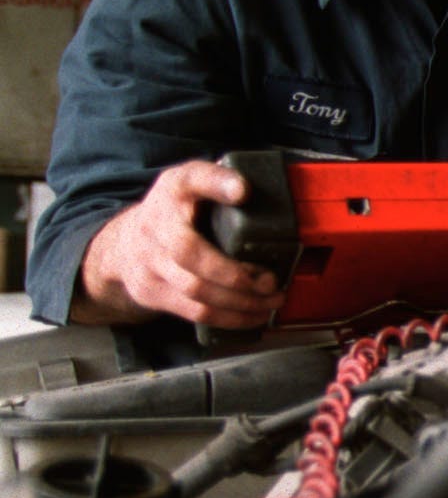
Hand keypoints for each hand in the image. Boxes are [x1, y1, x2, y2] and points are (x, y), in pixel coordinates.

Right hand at [72, 160, 287, 327]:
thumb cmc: (172, 212)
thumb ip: (216, 179)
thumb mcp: (191, 183)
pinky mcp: (153, 293)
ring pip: (196, 290)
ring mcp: (150, 264)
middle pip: (191, 254)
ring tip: (272, 300)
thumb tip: (246, 188)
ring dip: (242, 301)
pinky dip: (230, 318)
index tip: (242, 191)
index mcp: (172, 192)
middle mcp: (154, 226)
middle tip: (271, 280)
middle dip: (237, 273)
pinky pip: (194, 312)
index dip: (216, 183)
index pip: (190, 180)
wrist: (124, 244)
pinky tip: (255, 315)